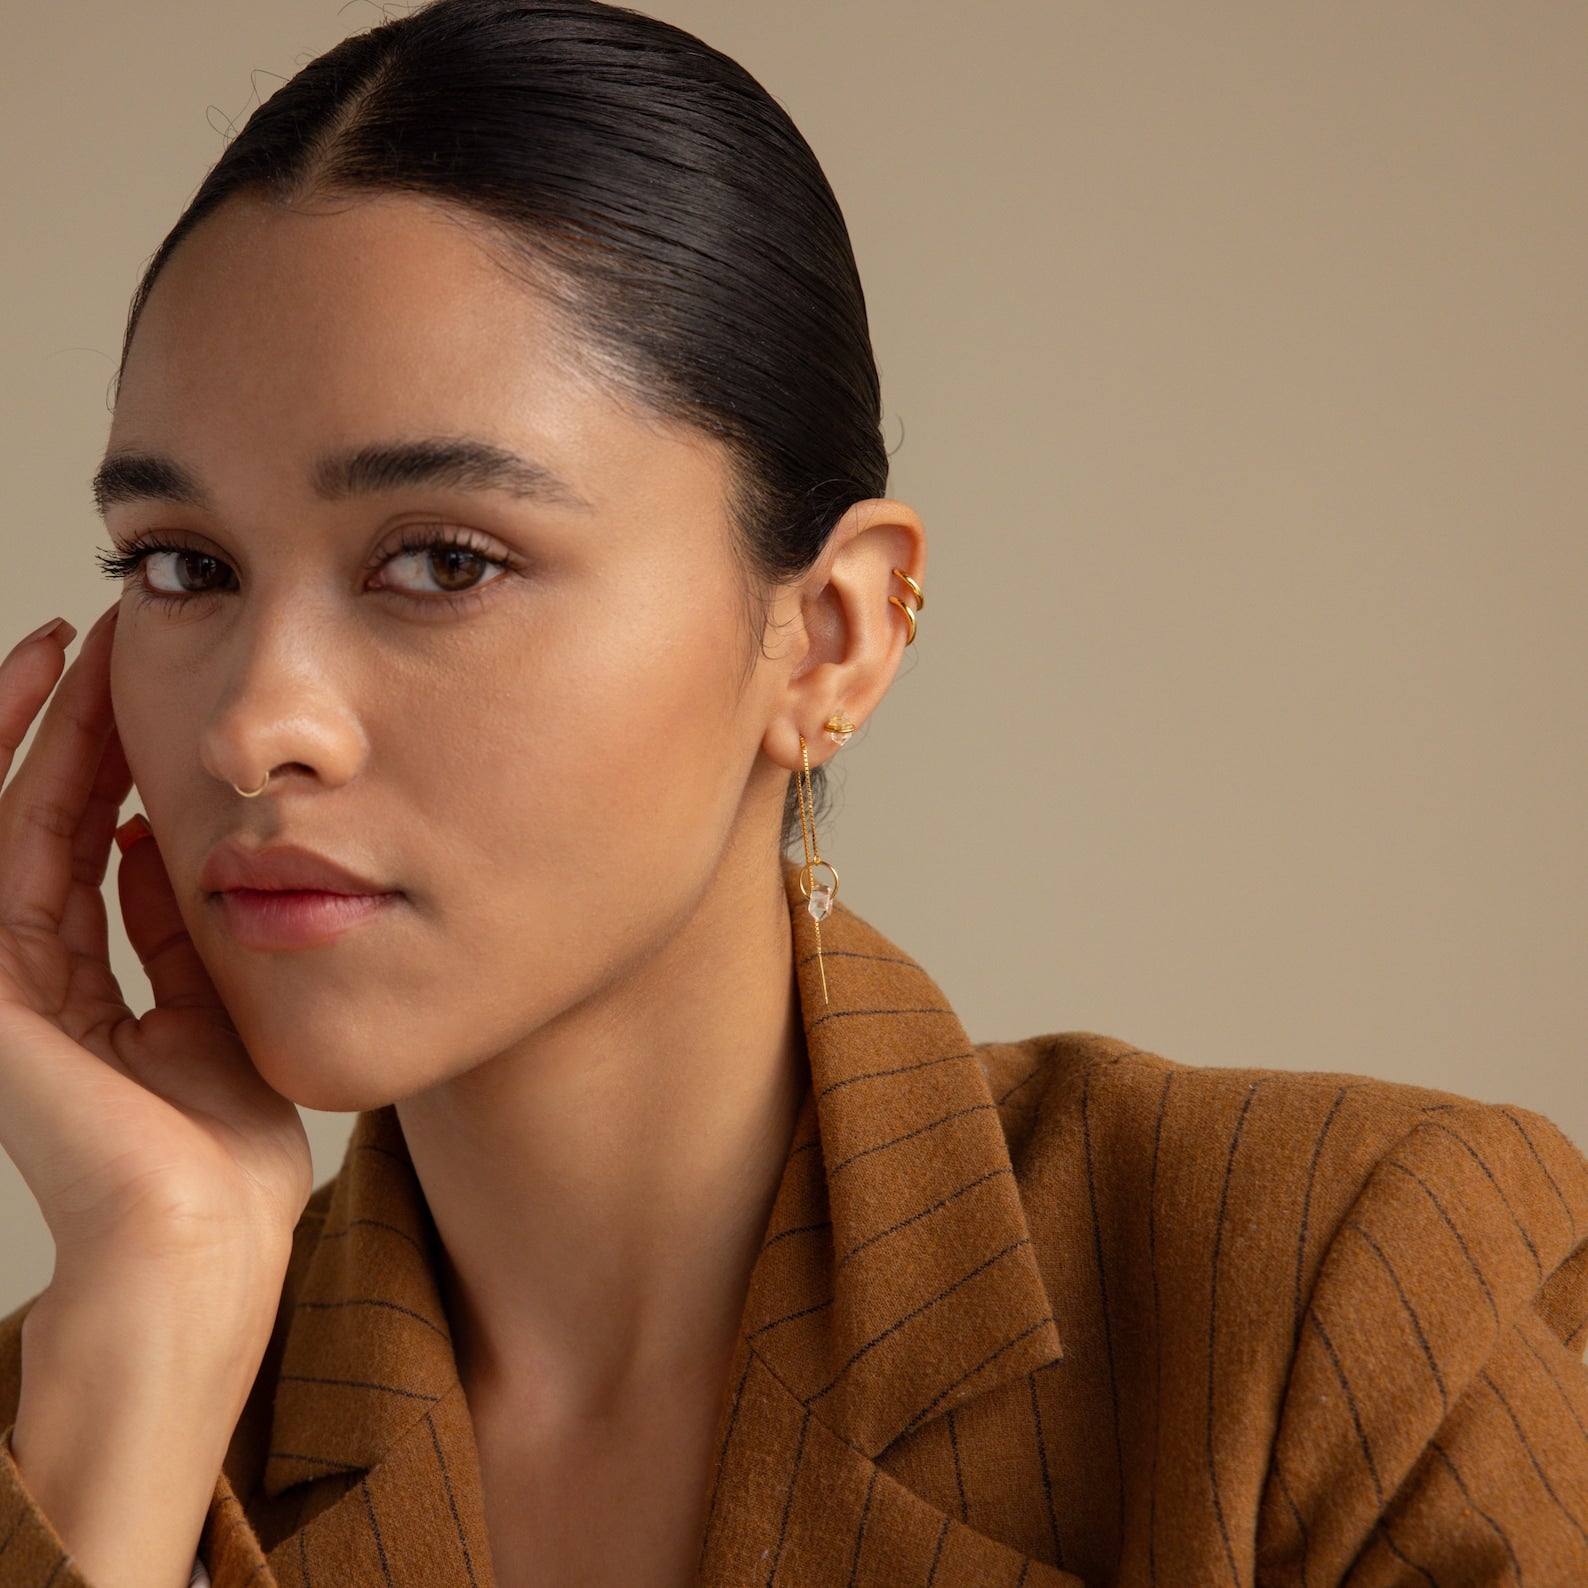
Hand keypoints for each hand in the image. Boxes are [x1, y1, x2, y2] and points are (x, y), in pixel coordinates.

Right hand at [0, 603, 310, 1301]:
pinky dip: (25, 784)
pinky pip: (3, 862)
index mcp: (80, 990)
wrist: (206, 1240)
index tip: (134, 686)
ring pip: (11, 824)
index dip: (102, 765)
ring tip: (71, 652)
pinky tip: (60, 720)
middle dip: (66, 726)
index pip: (80, 850)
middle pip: (41, 820)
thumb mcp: (211, 1009)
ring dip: (39, 734)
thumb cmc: (224, 1150)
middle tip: (98, 638)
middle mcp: (27, 978)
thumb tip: (167, 845)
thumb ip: (175, 933)